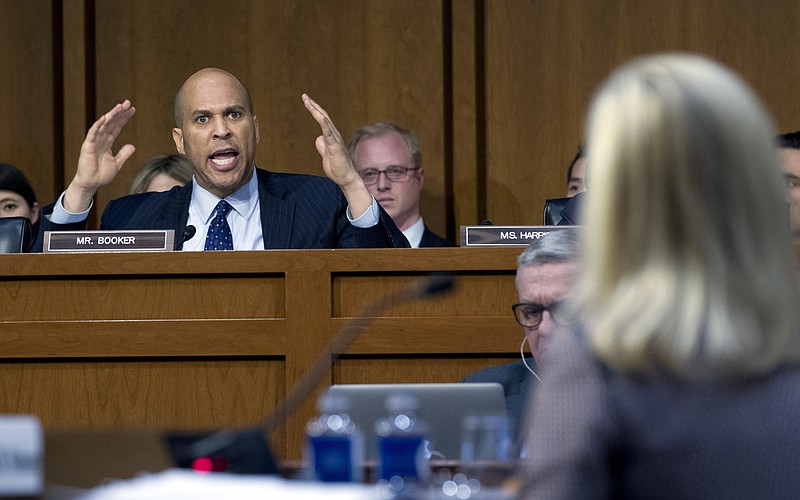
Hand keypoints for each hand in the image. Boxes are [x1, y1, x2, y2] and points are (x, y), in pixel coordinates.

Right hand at [64, 100, 136, 211]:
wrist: (91, 184)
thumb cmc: (101, 175)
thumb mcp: (117, 163)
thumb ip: (124, 154)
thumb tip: (132, 145)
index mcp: (107, 143)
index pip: (117, 127)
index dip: (124, 118)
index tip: (132, 110)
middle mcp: (100, 140)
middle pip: (111, 123)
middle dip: (119, 113)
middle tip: (128, 103)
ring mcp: (94, 142)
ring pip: (103, 125)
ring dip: (111, 115)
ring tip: (120, 106)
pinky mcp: (87, 146)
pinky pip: (93, 133)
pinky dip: (98, 125)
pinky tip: (104, 118)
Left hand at [302, 94, 371, 214]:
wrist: (346, 178)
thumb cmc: (337, 168)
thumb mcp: (325, 155)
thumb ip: (322, 145)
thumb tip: (318, 138)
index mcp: (331, 136)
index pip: (323, 120)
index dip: (315, 110)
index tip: (306, 101)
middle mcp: (334, 135)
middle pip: (323, 116)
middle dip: (313, 106)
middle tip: (304, 96)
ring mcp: (335, 140)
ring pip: (325, 121)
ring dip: (316, 111)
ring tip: (307, 101)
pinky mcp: (335, 147)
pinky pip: (329, 133)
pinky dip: (325, 124)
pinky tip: (321, 116)